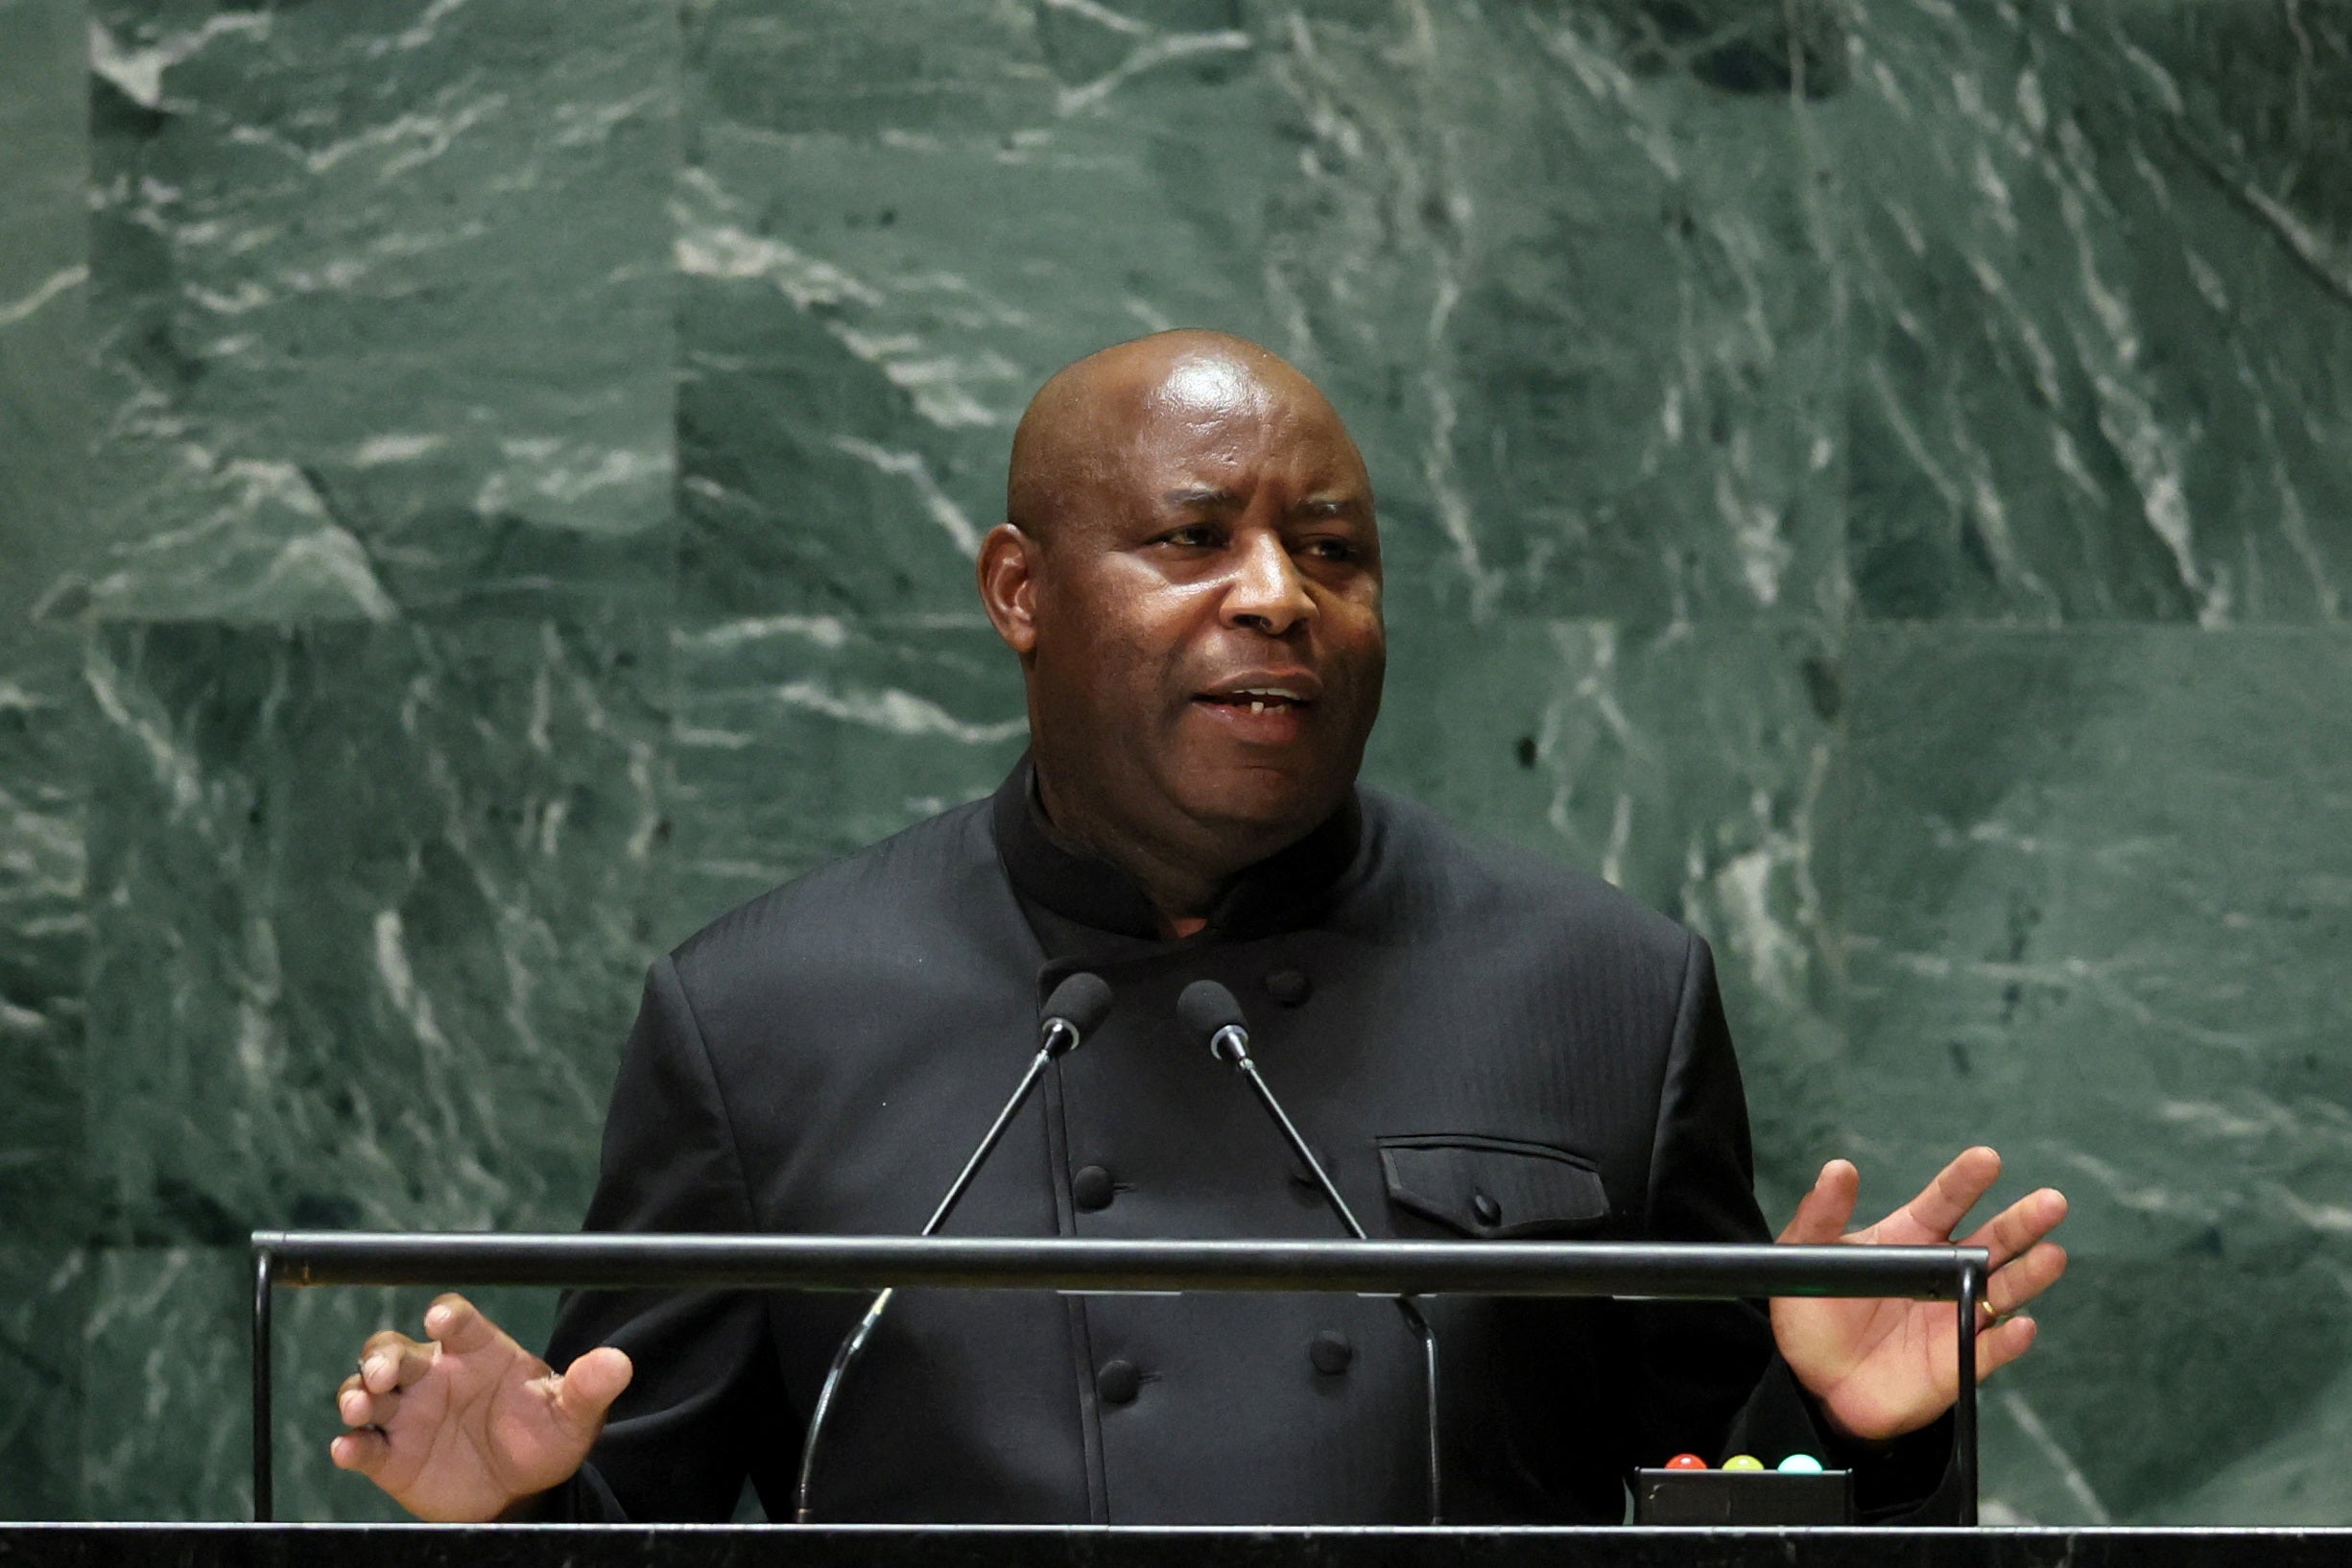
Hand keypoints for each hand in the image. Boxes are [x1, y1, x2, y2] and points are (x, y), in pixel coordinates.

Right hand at [330, 1293, 632, 1521]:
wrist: (521, 1492)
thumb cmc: (543, 1437)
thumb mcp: (572, 1414)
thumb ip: (589, 1387)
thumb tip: (618, 1363)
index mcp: (478, 1352)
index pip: (458, 1321)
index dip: (447, 1314)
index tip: (441, 1319)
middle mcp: (436, 1375)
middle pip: (394, 1349)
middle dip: (382, 1356)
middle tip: (383, 1373)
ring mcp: (409, 1414)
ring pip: (367, 1390)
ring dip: (357, 1393)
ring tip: (361, 1406)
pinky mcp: (392, 1456)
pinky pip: (364, 1446)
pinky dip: (350, 1445)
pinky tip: (349, 1448)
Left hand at [1770, 1146, 2067, 1443]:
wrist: (1815, 1382)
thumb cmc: (1814, 1312)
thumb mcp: (1807, 1258)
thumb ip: (1822, 1216)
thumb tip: (1838, 1168)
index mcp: (1910, 1238)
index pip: (1945, 1202)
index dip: (1965, 1181)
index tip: (1988, 1159)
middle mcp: (1943, 1273)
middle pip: (1991, 1242)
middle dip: (2021, 1222)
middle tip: (2051, 1202)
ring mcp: (1955, 1316)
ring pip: (2003, 1291)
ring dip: (2030, 1275)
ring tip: (2052, 1256)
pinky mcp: (1959, 1361)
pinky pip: (1990, 1349)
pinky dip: (2008, 1340)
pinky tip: (2021, 1325)